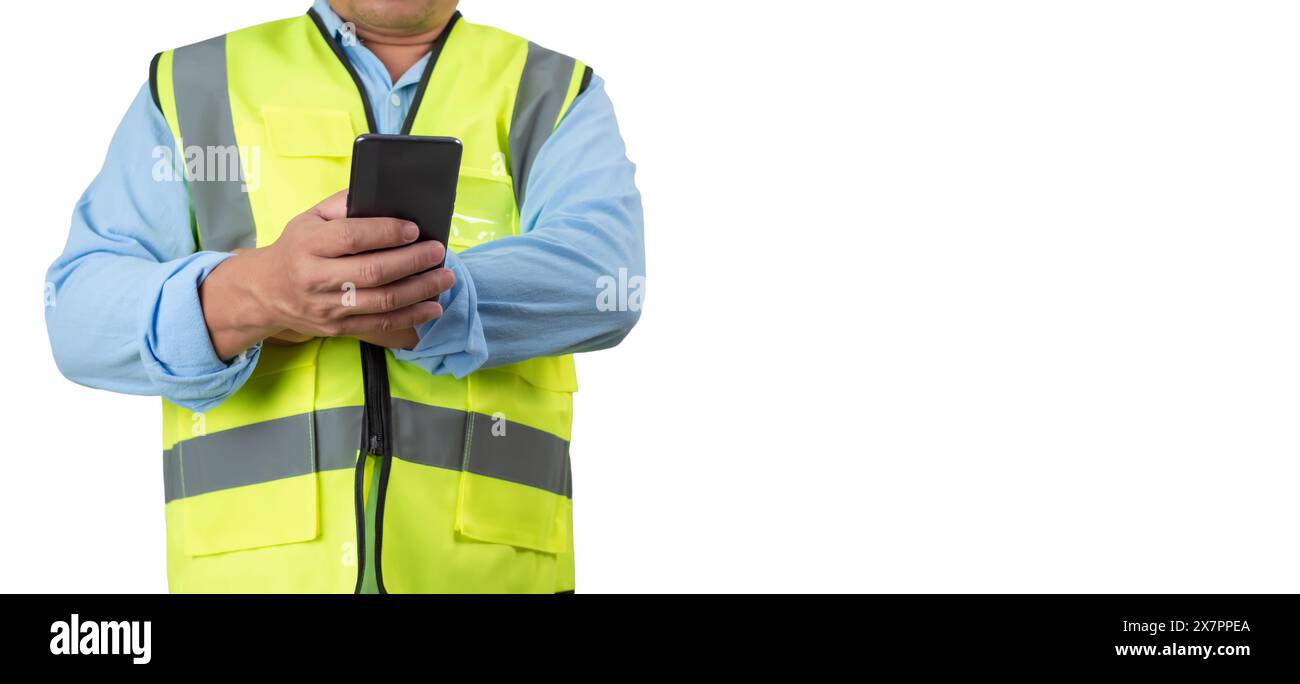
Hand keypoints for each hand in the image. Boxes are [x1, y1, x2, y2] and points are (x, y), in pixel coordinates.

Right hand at [199, 190, 454, 359]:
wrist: (267, 291)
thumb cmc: (297, 248)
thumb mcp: (309, 218)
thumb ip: (344, 204)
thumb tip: (384, 196)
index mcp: (308, 244)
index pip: (352, 237)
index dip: (386, 232)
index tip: (414, 229)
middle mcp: (316, 278)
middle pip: (374, 271)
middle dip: (413, 261)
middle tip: (439, 251)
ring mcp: (328, 307)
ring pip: (383, 301)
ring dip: (421, 289)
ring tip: (445, 277)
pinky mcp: (338, 328)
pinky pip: (381, 324)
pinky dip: (413, 316)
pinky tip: (433, 307)